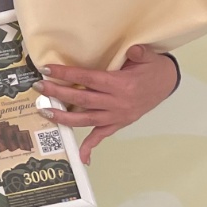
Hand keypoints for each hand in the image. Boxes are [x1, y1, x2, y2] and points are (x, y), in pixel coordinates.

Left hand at [36, 45, 178, 164]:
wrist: (168, 84)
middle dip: (58, 94)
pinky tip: (81, 156)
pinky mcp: (119, 123)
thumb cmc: (153, 69)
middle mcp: (118, 103)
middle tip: (39, 87)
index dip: (67, 75)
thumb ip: (138, 53)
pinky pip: (103, 136)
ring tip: (45, 112)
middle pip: (82, 99)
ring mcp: (118, 116)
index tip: (48, 70)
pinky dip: (91, 146)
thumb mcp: (148, 57)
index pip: (88, 79)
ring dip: (64, 118)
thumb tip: (131, 50)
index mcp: (121, 85)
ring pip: (87, 119)